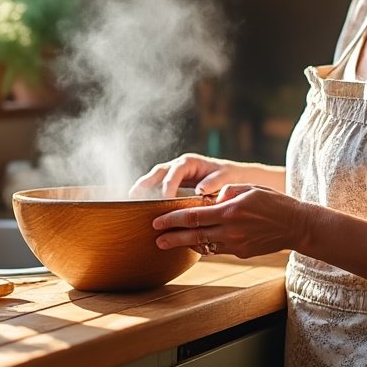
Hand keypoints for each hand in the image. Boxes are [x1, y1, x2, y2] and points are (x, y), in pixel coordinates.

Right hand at [130, 153, 246, 198]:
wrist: (235, 177)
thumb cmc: (232, 176)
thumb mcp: (227, 177)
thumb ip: (214, 182)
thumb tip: (200, 190)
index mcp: (190, 162)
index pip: (174, 172)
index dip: (168, 186)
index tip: (164, 200)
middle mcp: (179, 165)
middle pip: (158, 171)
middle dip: (146, 182)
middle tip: (134, 195)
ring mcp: (174, 173)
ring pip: (154, 178)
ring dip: (142, 187)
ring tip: (130, 199)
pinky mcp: (173, 183)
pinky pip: (158, 186)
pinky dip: (148, 193)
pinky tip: (140, 204)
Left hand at [150, 184, 305, 258]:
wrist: (295, 225)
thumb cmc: (272, 202)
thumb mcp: (249, 188)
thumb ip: (225, 193)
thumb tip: (208, 200)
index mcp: (230, 211)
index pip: (194, 216)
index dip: (173, 220)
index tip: (157, 222)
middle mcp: (231, 230)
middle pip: (194, 236)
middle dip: (173, 238)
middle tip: (156, 240)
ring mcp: (236, 245)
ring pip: (204, 246)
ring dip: (186, 245)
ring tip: (169, 244)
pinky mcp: (242, 253)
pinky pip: (218, 250)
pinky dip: (205, 246)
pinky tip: (195, 244)